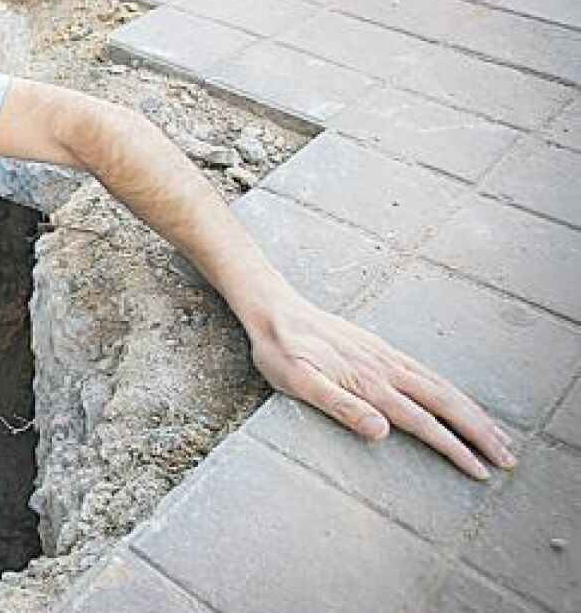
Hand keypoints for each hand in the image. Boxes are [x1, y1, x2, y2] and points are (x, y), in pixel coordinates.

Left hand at [247, 293, 516, 479]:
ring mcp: (387, 357)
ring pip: (442, 387)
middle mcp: (386, 368)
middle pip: (446, 403)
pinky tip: (459, 401)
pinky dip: (454, 391)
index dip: (454, 448)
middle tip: (508, 459)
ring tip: (497, 435)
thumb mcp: (298, 382)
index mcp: (370, 382)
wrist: (273, 309)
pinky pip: (428, 373)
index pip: (423, 422)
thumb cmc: (280, 350)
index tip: (479, 472)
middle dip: (480, 432)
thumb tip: (382, 430)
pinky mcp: (381, 350)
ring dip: (474, 413)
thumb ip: (339, 405)